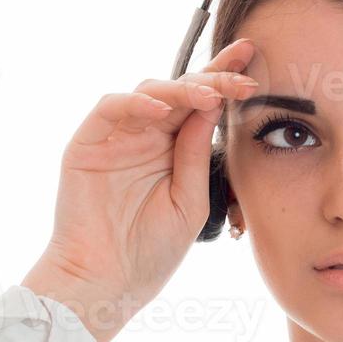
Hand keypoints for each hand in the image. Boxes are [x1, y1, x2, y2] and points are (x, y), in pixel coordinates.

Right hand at [25, 37, 258, 341]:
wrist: (107, 282)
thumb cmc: (151, 251)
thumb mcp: (190, 200)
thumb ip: (198, 154)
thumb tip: (213, 104)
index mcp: (173, 149)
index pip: (201, 105)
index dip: (225, 80)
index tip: (255, 59)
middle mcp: (146, 136)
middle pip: (180, 91)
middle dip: (212, 77)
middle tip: (242, 70)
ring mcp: (116, 137)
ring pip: (149, 92)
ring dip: (180, 90)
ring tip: (208, 95)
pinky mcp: (87, 143)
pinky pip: (110, 108)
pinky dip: (135, 103)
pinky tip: (160, 109)